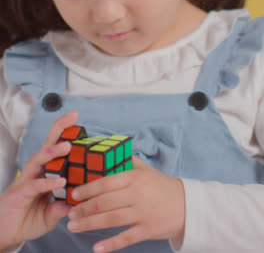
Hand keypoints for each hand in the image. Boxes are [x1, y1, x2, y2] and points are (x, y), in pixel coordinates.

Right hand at [0, 110, 78, 249]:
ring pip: (39, 160)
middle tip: (73, 116)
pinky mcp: (20, 194)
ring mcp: (27, 181)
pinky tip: (60, 181)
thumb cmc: (25, 220)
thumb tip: (80, 201)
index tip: (78, 121)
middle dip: (60, 129)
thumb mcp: (51, 214)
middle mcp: (36, 172)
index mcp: (45, 173)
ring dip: (53, 151)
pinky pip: (35, 185)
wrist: (4, 234)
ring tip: (67, 145)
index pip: (56, 150)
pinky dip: (48, 182)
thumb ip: (63, 206)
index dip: (66, 135)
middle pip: (48, 145)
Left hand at [67, 155, 185, 252]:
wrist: (187, 204)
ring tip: (74, 226)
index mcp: (134, 178)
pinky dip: (110, 244)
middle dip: (84, 208)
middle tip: (69, 213)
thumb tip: (107, 151)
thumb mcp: (145, 170)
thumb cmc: (162, 185)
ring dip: (89, 224)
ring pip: (111, 220)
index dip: (87, 189)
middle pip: (105, 202)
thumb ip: (127, 162)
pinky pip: (126, 238)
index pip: (105, 182)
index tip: (73, 193)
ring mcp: (142, 213)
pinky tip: (96, 249)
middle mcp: (137, 194)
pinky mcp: (148, 230)